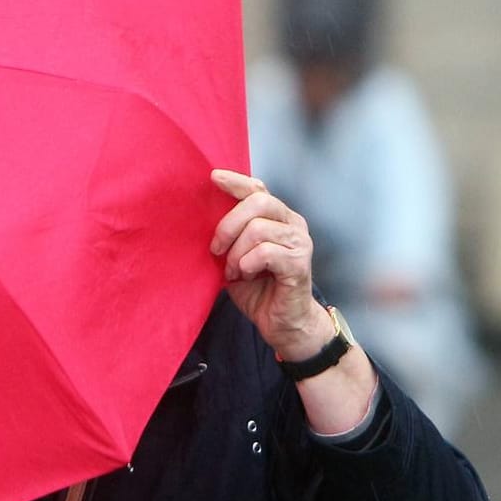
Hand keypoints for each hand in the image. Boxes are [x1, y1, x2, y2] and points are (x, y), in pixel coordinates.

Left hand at [209, 169, 332, 361]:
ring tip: (233, 271)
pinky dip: (246, 264)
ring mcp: (299, 242)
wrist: (281, 323)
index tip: (212, 178)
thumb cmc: (257, 289)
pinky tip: (244, 276)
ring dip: (236, 253)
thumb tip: (201, 218)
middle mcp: (292, 224)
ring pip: (258, 229)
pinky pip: (265, 252)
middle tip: (216, 249)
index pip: (258, 189)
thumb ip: (228, 236)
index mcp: (278, 218)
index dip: (236, 181)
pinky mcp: (299, 263)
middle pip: (258, 202)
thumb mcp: (235, 257)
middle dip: (228, 225)